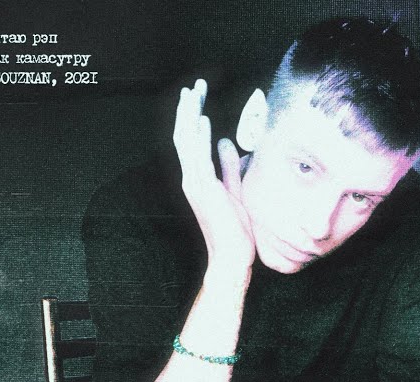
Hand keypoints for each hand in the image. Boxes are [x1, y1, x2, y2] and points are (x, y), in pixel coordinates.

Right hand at [173, 78, 254, 274]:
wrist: (232, 257)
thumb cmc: (235, 230)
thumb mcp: (234, 190)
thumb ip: (229, 167)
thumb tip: (225, 143)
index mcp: (198, 178)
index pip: (191, 141)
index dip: (193, 117)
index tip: (198, 97)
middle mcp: (191, 178)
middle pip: (184, 135)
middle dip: (189, 109)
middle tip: (194, 86)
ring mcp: (194, 183)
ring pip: (186, 141)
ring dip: (190, 115)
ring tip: (194, 93)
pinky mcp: (202, 189)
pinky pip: (197, 157)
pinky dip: (198, 137)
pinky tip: (202, 119)